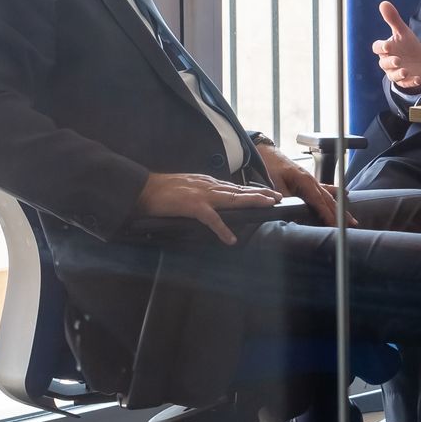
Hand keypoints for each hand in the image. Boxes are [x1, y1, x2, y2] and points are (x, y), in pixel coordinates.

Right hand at [134, 173, 283, 244]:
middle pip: (239, 190)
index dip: (252, 190)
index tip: (267, 191)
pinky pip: (211, 219)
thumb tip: (214, 204)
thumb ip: (202, 194)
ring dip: (251, 201)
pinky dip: (222, 229)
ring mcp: (201, 195)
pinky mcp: (191, 206)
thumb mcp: (187, 188)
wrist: (143, 189)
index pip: (234, 187)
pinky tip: (231, 238)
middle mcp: (208, 186)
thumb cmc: (162, 191)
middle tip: (278, 196)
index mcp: (206, 183)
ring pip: (231, 198)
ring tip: (267, 205)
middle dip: (259, 193)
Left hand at [259, 142, 358, 227]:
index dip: (328, 215)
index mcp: (306, 181)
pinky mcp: (309, 181)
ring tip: (351, 218)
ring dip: (340, 208)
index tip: (336, 225)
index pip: (320, 202)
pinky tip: (344, 194)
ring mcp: (312, 180)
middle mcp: (312, 181)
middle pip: (330, 200)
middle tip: (353, 224)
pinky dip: (335, 195)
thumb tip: (292, 211)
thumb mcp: (276, 185)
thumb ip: (286, 198)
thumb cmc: (272, 167)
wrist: (268, 154)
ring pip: (330, 197)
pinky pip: (326, 189)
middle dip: (341, 214)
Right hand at [372, 0, 420, 91]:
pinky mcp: (405, 81)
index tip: (388, 46)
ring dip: (398, 74)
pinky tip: (417, 78)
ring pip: (392, 76)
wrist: (417, 61)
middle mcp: (388, 62)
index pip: (377, 48)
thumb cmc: (406, 45)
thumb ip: (393, 19)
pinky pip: (406, 84)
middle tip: (397, 60)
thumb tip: (383, 3)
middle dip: (390, 62)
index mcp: (386, 49)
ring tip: (405, 70)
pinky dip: (411, 82)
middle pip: (384, 63)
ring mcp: (396, 72)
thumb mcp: (402, 32)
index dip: (381, 47)